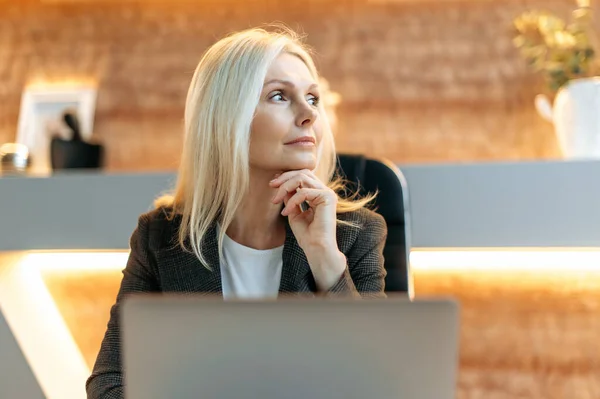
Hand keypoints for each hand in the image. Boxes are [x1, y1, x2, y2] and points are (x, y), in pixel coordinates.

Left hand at [270, 169, 346, 289]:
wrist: (317, 249)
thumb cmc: (307, 235)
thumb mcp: (293, 212)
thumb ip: (290, 198)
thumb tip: (282, 184)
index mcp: (318, 194)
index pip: (303, 176)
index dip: (287, 177)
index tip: (272, 184)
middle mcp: (324, 191)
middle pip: (303, 173)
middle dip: (285, 177)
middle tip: (271, 185)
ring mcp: (327, 193)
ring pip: (302, 178)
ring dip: (285, 187)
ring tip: (275, 200)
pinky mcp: (327, 197)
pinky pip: (303, 192)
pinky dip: (292, 201)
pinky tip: (286, 213)